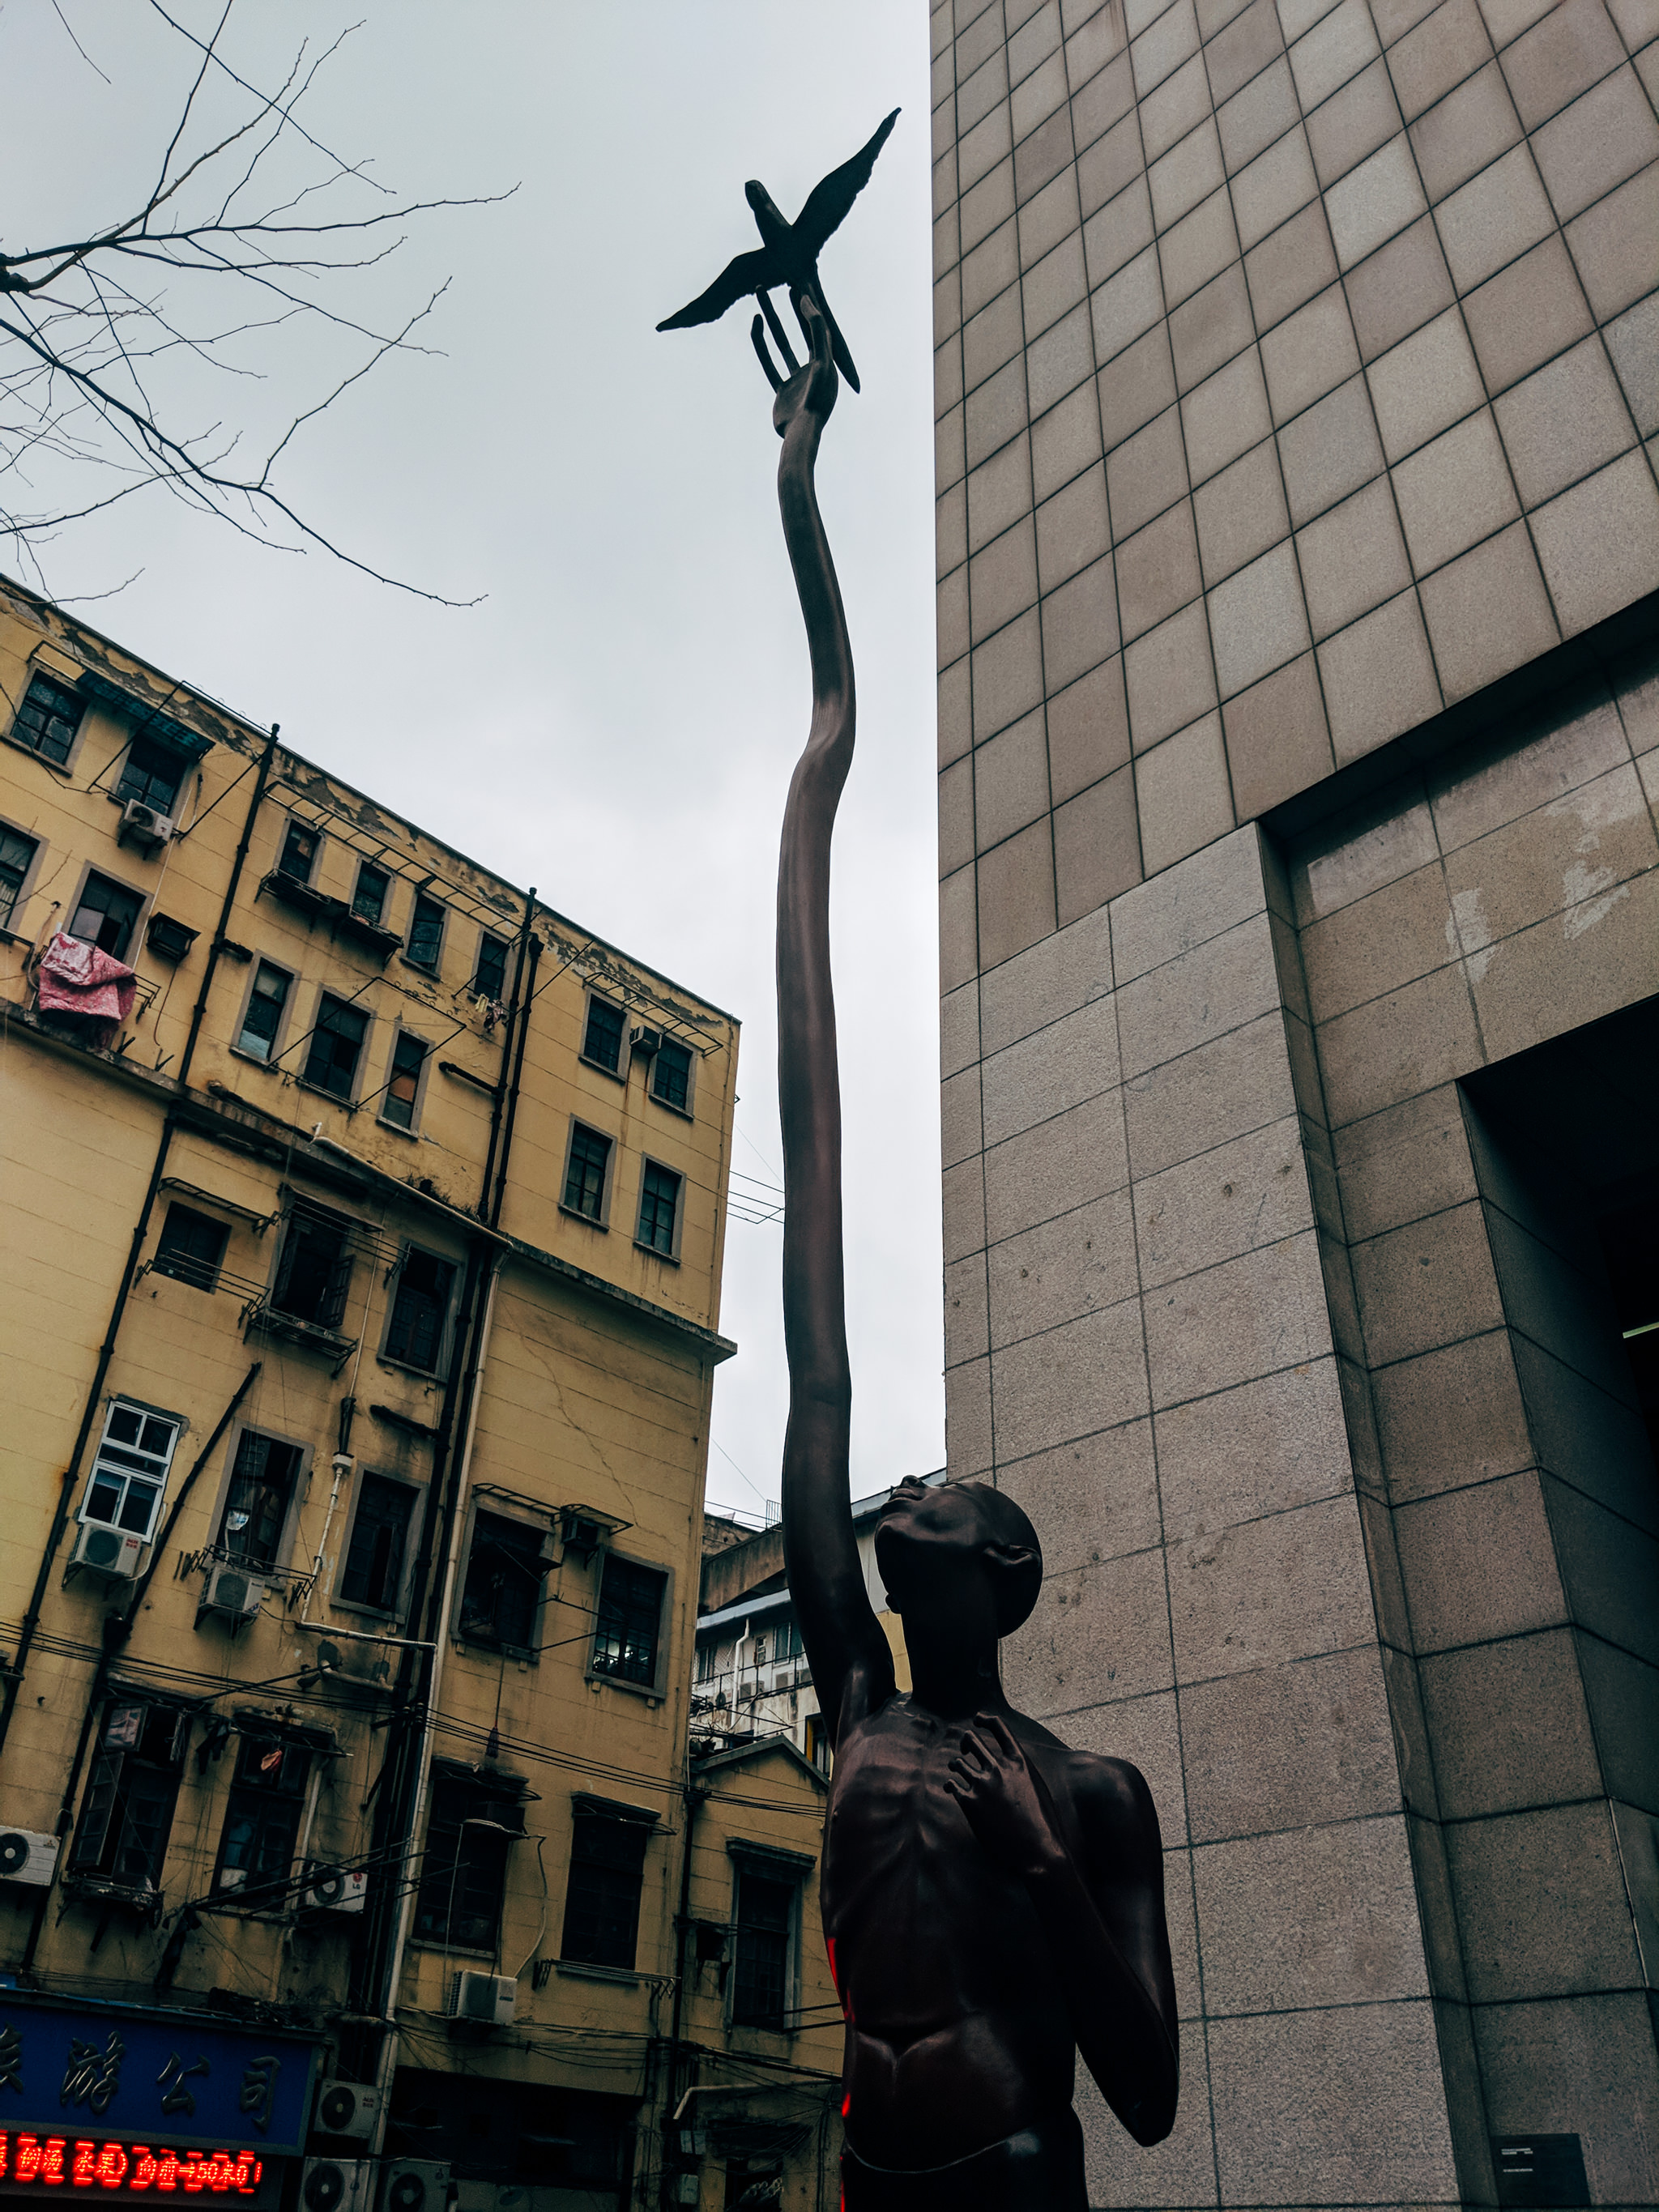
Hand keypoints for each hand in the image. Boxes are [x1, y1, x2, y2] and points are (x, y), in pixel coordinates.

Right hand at [756, 292, 837, 438]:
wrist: (801, 433)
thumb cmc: (817, 399)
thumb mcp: (822, 359)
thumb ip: (816, 330)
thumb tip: (807, 299)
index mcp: (829, 361)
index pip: (818, 324)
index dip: (808, 302)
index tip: (798, 279)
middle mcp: (814, 368)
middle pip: (801, 329)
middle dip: (790, 306)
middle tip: (780, 281)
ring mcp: (797, 379)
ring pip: (783, 342)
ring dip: (773, 319)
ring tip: (761, 296)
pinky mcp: (782, 390)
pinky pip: (769, 360)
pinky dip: (762, 342)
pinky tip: (755, 323)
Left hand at [945, 1711, 1062, 1881]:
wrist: (1038, 1851)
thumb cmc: (1043, 1824)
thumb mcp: (1037, 1787)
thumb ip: (1020, 1772)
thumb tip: (1008, 1766)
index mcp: (1019, 1761)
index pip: (999, 1727)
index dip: (985, 1719)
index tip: (977, 1720)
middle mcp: (999, 1768)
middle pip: (972, 1740)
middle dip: (966, 1743)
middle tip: (965, 1751)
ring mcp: (982, 1784)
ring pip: (957, 1762)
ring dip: (956, 1765)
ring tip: (957, 1770)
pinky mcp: (970, 1803)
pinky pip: (951, 1785)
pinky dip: (949, 1785)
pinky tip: (950, 1788)